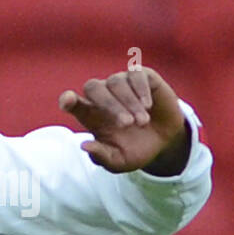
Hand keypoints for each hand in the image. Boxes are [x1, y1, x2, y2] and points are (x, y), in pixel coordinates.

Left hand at [58, 68, 189, 174]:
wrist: (165, 141)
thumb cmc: (135, 149)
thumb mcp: (119, 161)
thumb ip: (101, 156)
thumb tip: (84, 146)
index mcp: (91, 115)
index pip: (72, 103)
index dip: (68, 100)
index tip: (68, 100)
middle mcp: (103, 95)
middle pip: (93, 88)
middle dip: (109, 105)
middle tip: (126, 124)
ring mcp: (121, 83)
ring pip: (116, 82)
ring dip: (130, 103)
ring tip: (142, 122)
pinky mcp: (141, 76)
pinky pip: (135, 73)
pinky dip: (140, 89)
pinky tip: (147, 105)